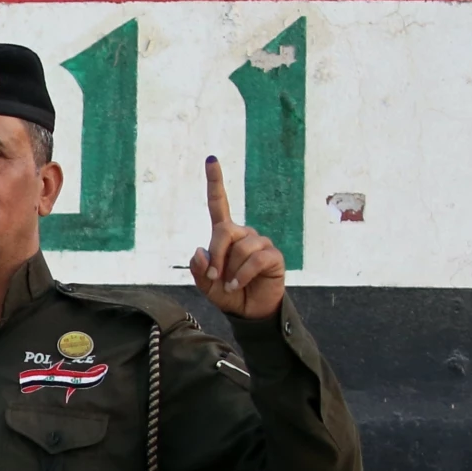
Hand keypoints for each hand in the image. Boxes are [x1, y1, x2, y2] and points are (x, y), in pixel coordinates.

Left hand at [188, 155, 285, 318]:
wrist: (249, 311)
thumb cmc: (227, 293)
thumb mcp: (205, 284)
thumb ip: (198, 269)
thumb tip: (200, 251)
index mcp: (225, 235)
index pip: (219, 203)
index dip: (215, 182)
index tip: (211, 159)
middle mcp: (244, 234)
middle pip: (224, 231)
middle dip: (216, 256)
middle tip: (213, 277)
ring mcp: (260, 243)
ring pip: (241, 248)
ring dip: (230, 271)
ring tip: (229, 284)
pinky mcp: (273, 256)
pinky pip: (255, 260)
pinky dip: (242, 275)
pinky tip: (237, 285)